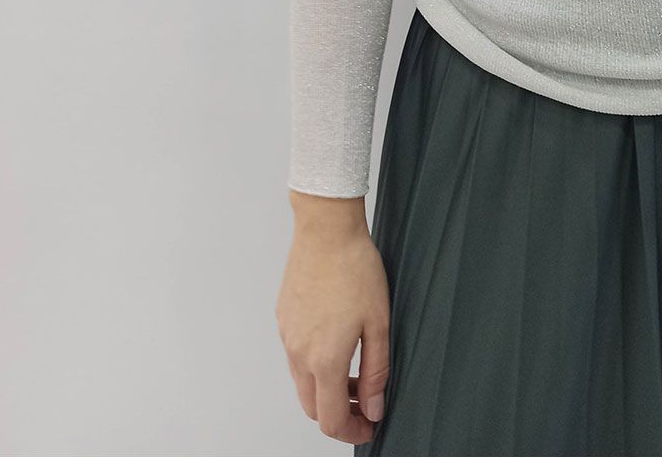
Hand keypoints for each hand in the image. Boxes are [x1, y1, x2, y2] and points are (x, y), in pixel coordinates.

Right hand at [276, 197, 391, 444]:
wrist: (326, 229)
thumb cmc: (355, 268)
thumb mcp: (379, 321)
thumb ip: (377, 370)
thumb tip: (375, 407)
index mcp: (324, 359)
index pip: (331, 419)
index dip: (353, 431)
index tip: (371, 426)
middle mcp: (299, 354)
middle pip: (313, 407)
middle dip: (340, 414)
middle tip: (367, 403)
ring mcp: (287, 337)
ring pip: (302, 383)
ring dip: (327, 388)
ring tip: (357, 370)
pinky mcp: (283, 320)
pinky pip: (296, 356)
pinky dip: (315, 364)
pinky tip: (338, 342)